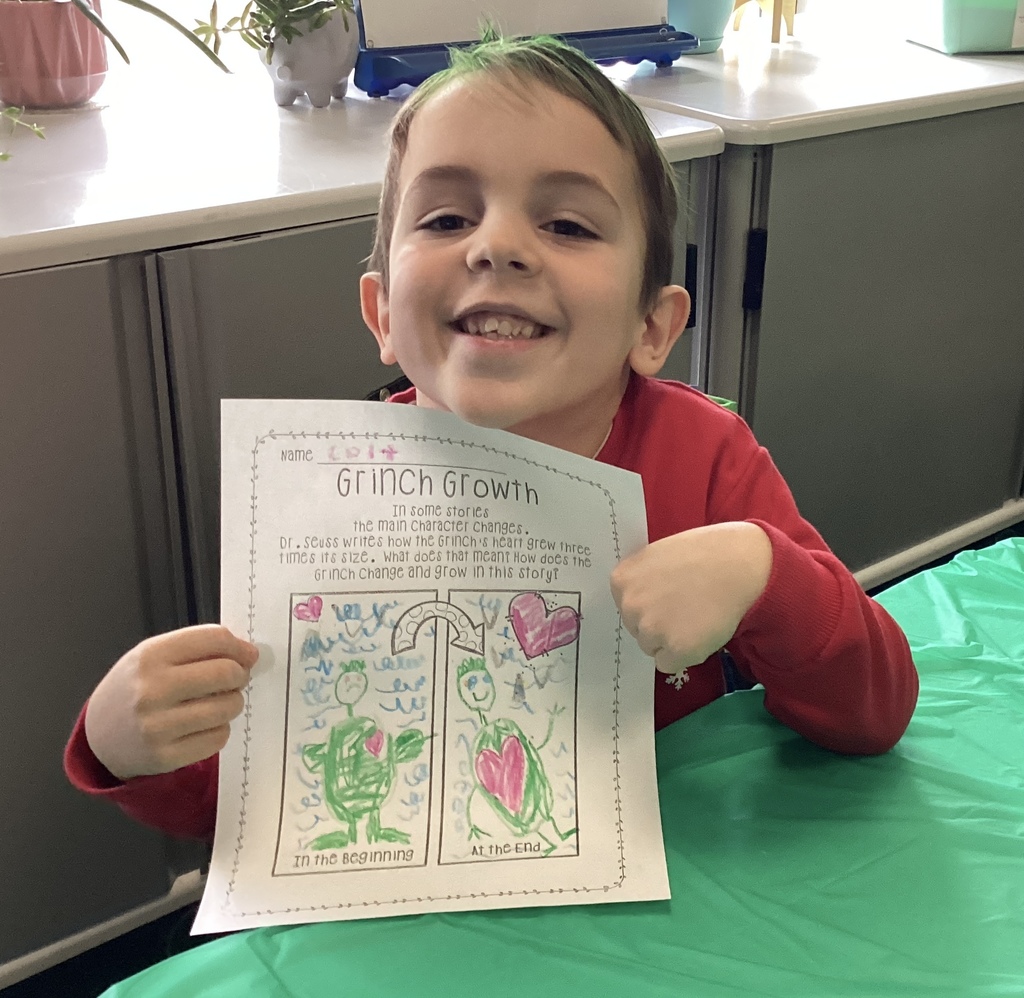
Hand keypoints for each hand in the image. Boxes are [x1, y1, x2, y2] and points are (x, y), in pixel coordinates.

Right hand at [84, 625, 258, 780]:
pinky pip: (218, 737)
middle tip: (234, 679)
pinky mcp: (166, 756)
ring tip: (216, 702)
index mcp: (149, 656)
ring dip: (232, 703)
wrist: (99, 737)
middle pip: (225, 673)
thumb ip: (197, 647)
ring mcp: (157, 726)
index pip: (214, 639)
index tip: (247, 654)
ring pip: (227, 707)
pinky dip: (219, 729)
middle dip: (239, 675)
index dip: (239, 646)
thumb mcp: (154, 656)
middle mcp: (151, 690)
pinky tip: (202, 725)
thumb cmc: (135, 689)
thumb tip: (248, 653)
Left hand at [610, 522, 771, 673]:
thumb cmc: (705, 552)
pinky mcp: (675, 650)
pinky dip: (685, 654)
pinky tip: (701, 633)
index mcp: (621, 580)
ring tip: (697, 617)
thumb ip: (643, 580)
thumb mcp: (658, 555)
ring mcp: (651, 629)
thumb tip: (643, 601)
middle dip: (658, 623)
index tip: (670, 596)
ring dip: (671, 640)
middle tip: (686, 607)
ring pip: (652, 647)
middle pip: (637, 629)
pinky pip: (669, 664)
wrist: (739, 563)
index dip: (651, 604)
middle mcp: (629, 606)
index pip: (626, 606)